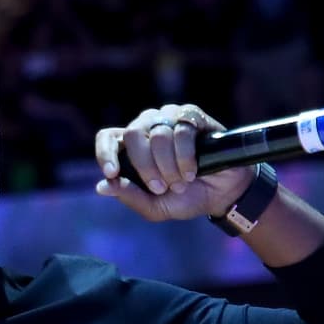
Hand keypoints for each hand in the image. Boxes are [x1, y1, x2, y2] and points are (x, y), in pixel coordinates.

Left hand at [93, 104, 254, 221]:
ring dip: (168, 165)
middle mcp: (147, 128)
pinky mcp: (192, 116)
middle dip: (145, 165)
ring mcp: (169, 118)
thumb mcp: (155, 207)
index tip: (112, 172)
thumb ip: (129, 197)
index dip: (105, 153)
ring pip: (157, 133)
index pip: (107, 138)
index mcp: (132, 147)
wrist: (222, 195)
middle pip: (132, 134)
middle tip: (161, 187)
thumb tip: (102, 187)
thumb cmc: (185, 198)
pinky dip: (185, 155)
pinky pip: (181, 130)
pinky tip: (192, 171)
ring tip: (182, 182)